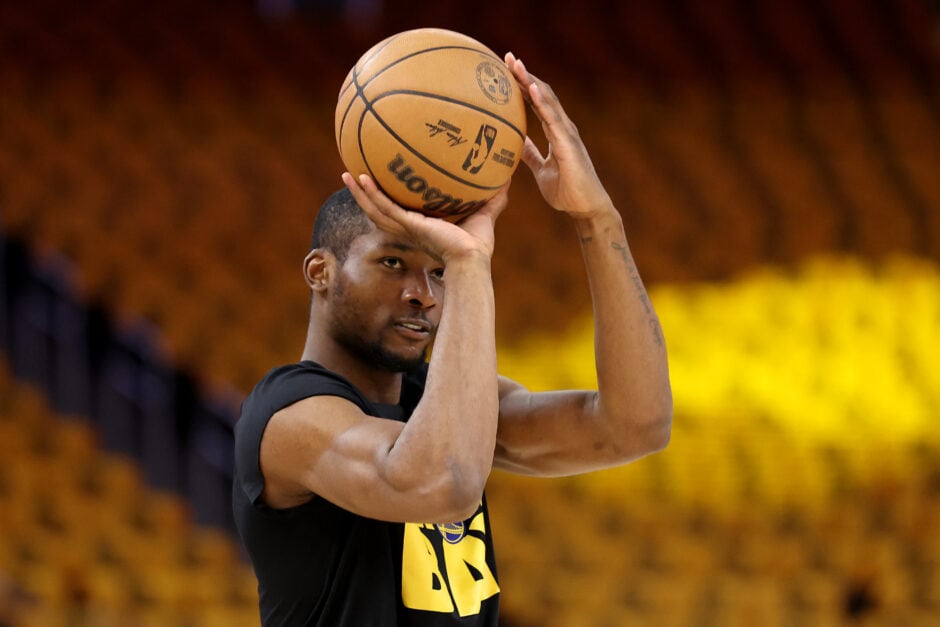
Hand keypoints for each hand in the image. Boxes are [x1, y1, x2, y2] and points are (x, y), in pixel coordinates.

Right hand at [341, 172, 508, 263]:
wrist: (472, 260)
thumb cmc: (478, 246)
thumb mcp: (486, 213)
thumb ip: (495, 196)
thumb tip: (510, 175)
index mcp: (422, 227)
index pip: (399, 212)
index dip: (387, 199)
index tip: (379, 185)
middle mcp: (409, 228)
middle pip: (379, 210)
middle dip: (364, 195)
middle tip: (352, 176)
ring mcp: (406, 228)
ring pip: (374, 209)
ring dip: (359, 193)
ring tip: (346, 173)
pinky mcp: (408, 226)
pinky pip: (384, 207)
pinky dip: (371, 194)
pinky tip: (361, 178)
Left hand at [505, 53, 612, 218]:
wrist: (585, 209)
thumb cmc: (566, 191)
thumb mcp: (541, 170)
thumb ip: (531, 154)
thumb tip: (518, 143)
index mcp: (556, 132)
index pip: (537, 102)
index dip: (523, 84)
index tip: (507, 68)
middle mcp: (562, 128)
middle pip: (542, 94)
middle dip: (525, 75)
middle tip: (508, 56)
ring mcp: (567, 134)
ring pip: (548, 101)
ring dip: (532, 82)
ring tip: (517, 65)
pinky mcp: (569, 144)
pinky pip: (554, 120)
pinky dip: (544, 103)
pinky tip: (532, 89)